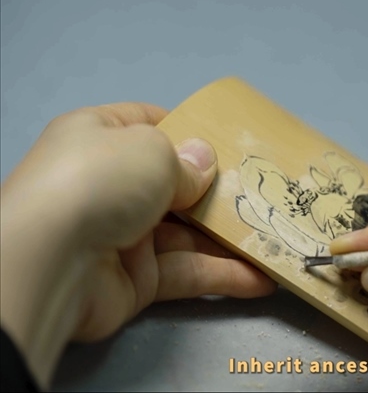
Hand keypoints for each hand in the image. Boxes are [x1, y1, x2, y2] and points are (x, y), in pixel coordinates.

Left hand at [0, 103, 276, 388]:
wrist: (51, 263)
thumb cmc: (100, 182)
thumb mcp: (151, 151)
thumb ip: (186, 160)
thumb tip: (204, 164)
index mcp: (102, 138)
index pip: (151, 125)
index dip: (191, 131)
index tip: (234, 142)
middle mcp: (111, 183)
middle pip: (177, 184)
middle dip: (221, 190)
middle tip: (269, 194)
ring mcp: (124, 233)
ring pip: (188, 233)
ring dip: (231, 238)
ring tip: (278, 237)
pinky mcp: (138, 280)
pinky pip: (187, 272)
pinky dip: (223, 276)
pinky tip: (262, 279)